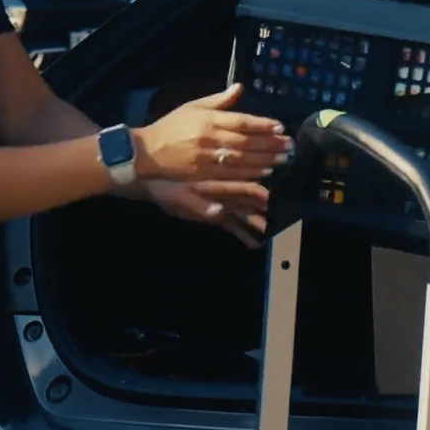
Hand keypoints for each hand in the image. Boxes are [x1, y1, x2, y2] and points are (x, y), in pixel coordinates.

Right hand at [133, 84, 289, 180]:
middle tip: (289, 145)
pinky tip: (264, 172)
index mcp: (208, 119)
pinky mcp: (203, 175)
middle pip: (246, 141)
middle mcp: (209, 138)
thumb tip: (240, 87)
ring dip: (264, 159)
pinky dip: (249, 174)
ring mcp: (206, 158)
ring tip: (282, 158)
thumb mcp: (193, 107)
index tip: (280, 126)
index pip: (241, 121)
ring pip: (242, 159)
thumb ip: (218, 100)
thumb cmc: (171, 127)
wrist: (147, 152)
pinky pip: (231, 175)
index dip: (262, 124)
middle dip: (270, 144)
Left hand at [142, 179, 272, 247]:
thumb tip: (219, 213)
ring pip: (244, 213)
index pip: (246, 189)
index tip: (274, 202)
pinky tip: (255, 245)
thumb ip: (200, 207)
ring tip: (270, 234)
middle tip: (279, 220)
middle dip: (264, 209)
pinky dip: (243, 235)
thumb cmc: (165, 186)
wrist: (150, 183)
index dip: (261, 196)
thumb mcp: (181, 196)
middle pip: (250, 201)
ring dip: (257, 223)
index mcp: (218, 185)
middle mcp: (223, 194)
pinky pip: (232, 226)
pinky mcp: (213, 216)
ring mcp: (219, 205)